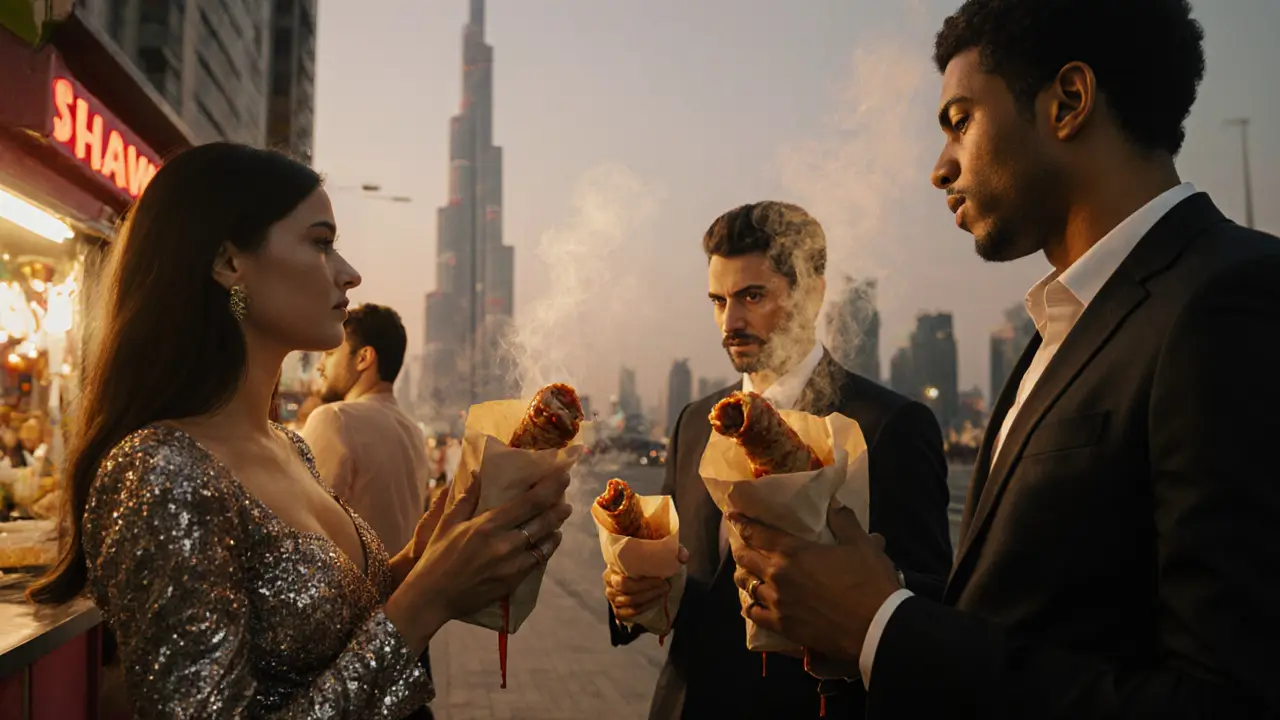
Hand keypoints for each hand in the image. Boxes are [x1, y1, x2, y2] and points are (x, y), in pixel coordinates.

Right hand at [385, 469, 572, 652]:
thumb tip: (478, 473)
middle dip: (558, 508)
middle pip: (542, 522)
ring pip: (544, 544)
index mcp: (487, 526)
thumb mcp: (447, 523)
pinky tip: (549, 541)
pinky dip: (546, 549)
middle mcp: (504, 544)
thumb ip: (466, 498)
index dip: (550, 488)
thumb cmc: (437, 557)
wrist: (433, 597)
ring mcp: (511, 565)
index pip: (529, 502)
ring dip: (555, 529)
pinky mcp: (512, 582)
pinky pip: (537, 562)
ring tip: (560, 518)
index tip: (563, 477)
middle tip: (566, 500)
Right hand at [603, 546, 688, 622]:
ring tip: (663, 593)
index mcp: (613, 566)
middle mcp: (610, 583)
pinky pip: (629, 614)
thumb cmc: (647, 560)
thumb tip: (683, 557)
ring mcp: (613, 598)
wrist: (640, 571)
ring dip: (649, 599)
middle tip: (665, 586)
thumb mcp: (658, 550)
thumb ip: (673, 550)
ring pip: (630, 603)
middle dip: (649, 591)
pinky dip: (644, 609)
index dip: (643, 583)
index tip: (661, 579)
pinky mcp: (618, 610)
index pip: (622, 580)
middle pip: (627, 592)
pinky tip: (655, 602)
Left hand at [729, 504, 898, 661]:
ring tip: (746, 574)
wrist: (876, 627)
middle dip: (741, 549)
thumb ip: (843, 520)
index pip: (757, 533)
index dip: (742, 523)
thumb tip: (833, 503)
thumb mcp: (861, 544)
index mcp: (792, 551)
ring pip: (746, 586)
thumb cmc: (868, 582)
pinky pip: (754, 615)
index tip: (733, 517)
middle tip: (742, 545)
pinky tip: (752, 604)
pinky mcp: (782, 626)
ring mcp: (777, 602)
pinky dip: (750, 606)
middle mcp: (777, 575)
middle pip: (745, 559)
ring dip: (744, 577)